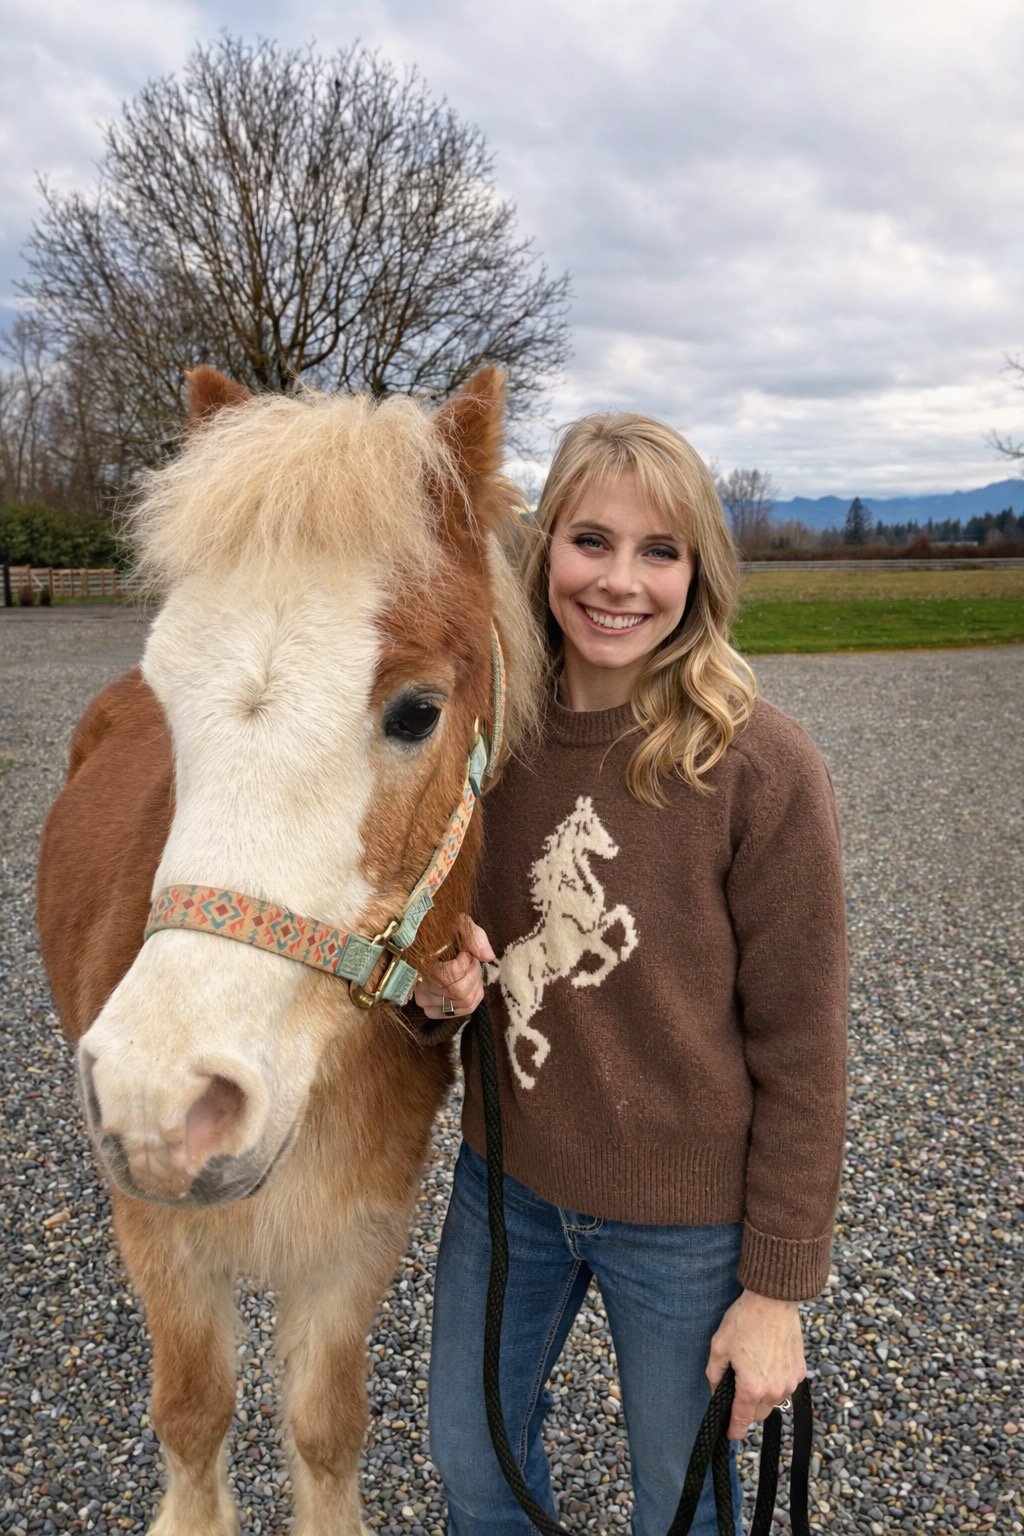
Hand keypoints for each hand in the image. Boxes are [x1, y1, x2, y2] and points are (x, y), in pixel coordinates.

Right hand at [414, 915, 494, 1019]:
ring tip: (470, 970)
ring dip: (475, 985)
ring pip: (464, 1003)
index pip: (448, 978)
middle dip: (473, 975)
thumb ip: (474, 936)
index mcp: (420, 965)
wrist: (430, 941)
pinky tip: (470, 983)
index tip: (466, 953)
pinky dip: (475, 996)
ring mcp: (425, 1002)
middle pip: (458, 993)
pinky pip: (464, 1011)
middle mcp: (419, 988)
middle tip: (472, 961)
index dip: (466, 965)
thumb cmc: (446, 932)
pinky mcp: (434, 1010)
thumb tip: (487, 957)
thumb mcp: (459, 924)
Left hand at [706, 1290, 806, 1438]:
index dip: (734, 1430)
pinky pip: (786, 1386)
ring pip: (774, 1402)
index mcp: (751, 1388)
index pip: (742, 1420)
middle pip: (759, 1414)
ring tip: (753, 1371)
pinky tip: (769, 1363)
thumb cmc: (745, 1321)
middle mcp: (774, 1390)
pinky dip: (777, 1382)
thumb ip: (714, 1374)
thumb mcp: (719, 1346)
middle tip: (737, 1391)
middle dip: (747, 1410)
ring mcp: (789, 1382)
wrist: (774, 1300)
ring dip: (764, 1396)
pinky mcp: (800, 1371)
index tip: (730, 1435)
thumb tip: (716, 1390)